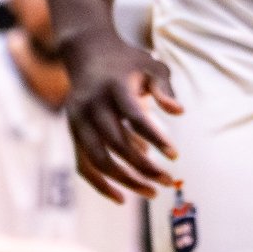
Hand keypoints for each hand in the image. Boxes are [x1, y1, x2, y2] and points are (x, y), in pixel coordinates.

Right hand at [60, 25, 179, 200]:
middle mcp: (92, 106)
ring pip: (99, 161)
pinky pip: (83, 166)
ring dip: (126, 180)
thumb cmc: (128, 62)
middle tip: (168, 181)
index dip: (156, 138)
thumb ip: (164, 89)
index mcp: (114, 87)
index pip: (135, 118)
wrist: (87, 53)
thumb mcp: (150, 66)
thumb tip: (178, 111)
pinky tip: (122, 198)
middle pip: (117, 145)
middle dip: (144, 167)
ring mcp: (78, 122)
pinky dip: (100, 185)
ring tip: (152, 192)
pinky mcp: (73, 134)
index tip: (176, 155)